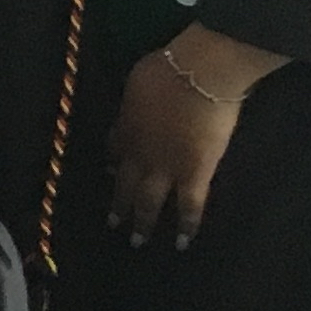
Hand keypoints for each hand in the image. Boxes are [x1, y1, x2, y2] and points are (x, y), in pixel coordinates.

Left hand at [108, 26, 279, 247]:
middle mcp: (138, 152)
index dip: (114, 162)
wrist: (198, 74)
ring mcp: (165, 166)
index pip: (115, 149)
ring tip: (136, 241)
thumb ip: (136, 98)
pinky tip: (181, 242)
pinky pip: (189, 205)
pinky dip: (185, 225)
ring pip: (148, 201)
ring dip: (141, 222)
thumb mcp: (138, 80)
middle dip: (118, 204)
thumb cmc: (169, 68)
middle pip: (124, 182)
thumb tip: (140, 100)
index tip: (112, 172)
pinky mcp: (194, 173)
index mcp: (125, 126)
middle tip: (112, 224)